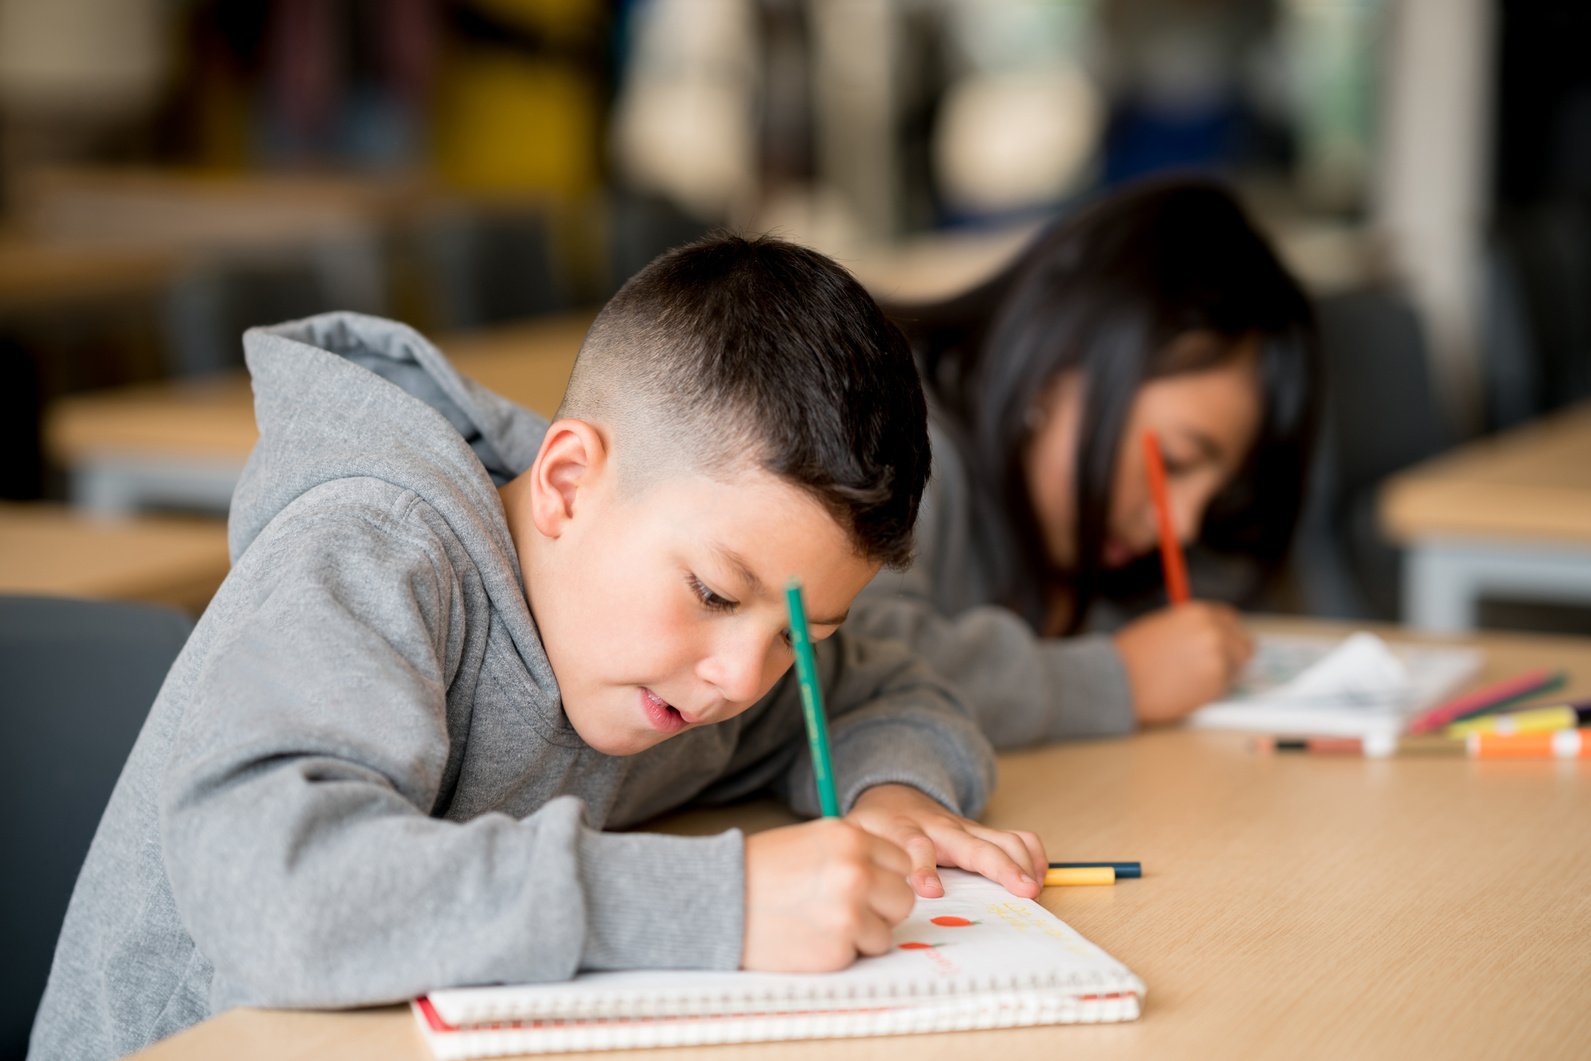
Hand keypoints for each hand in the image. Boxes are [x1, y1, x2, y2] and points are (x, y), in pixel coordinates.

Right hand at [742, 818, 913, 971]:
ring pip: (886, 932)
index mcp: (851, 838)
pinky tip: (810, 938)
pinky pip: (860, 956)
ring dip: (862, 934)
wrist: (718, 899)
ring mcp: (849, 913)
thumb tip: (891, 875)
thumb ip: (853, 853)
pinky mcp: (838, 950)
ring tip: (823, 923)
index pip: (901, 862)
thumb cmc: (760, 869)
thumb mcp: (811, 840)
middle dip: (881, 908)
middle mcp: (857, 872)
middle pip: (902, 898)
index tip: (865, 885)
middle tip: (849, 910)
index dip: (883, 877)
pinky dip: (840, 952)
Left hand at [846, 784, 1044, 901]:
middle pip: (973, 844)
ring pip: (1002, 838)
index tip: (931, 892)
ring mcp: (966, 828)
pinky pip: (1016, 836)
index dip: (923, 869)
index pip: (915, 847)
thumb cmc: (875, 826)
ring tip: (1033, 890)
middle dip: (999, 867)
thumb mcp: (855, 838)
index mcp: (904, 831)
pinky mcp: (982, 832)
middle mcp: (940, 827)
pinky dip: (1032, 855)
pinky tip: (1037, 878)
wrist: (892, 794)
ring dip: (1022, 862)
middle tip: (1023, 891)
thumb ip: (859, 859)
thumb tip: (861, 894)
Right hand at [1114, 601, 1252, 723]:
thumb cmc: (1132, 655)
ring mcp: (1218, 659)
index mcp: (1199, 613)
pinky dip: (1208, 692)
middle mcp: (1214, 632)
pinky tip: (1184, 689)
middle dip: (1232, 657)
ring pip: (1234, 671)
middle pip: (1243, 646)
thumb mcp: (1162, 626)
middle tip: (1214, 668)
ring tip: (1188, 679)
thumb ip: (1191, 628)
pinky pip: (1222, 689)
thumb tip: (1212, 635)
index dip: (1228, 633)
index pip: (1231, 619)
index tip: (1225, 643)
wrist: (1118, 680)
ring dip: (1220, 676)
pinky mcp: (1216, 685)